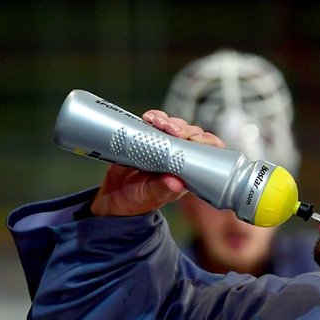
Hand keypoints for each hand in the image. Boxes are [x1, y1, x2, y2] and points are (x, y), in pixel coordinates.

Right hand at [89, 110, 225, 216]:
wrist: (113, 198)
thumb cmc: (136, 202)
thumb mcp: (149, 197)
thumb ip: (162, 189)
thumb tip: (175, 182)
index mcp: (185, 172)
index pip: (205, 153)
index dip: (206, 142)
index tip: (194, 140)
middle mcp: (177, 158)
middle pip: (191, 135)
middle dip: (183, 128)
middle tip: (170, 130)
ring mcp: (164, 147)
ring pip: (175, 126)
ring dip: (168, 121)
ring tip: (157, 123)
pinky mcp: (148, 139)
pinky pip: (156, 123)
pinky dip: (154, 117)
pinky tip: (148, 118)